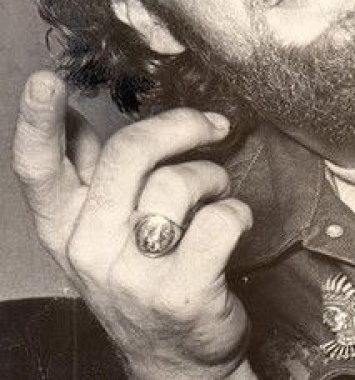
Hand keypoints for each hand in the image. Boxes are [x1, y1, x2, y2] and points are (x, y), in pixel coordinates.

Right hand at [14, 71, 256, 379]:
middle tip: (211, 126)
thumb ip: (92, 175)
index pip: (39, 168)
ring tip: (215, 193)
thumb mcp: (102, 229)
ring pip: (180, 182)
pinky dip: (237, 212)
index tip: (44, 81)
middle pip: (130, 153)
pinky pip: (220, 219)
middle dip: (181, 125)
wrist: (177, 360)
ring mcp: (132, 276)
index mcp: (64, 225)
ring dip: (212, 176)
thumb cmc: (142, 275)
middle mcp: (88, 249)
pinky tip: (233, 225)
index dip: (38, 121)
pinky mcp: (180, 294)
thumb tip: (74, 114)